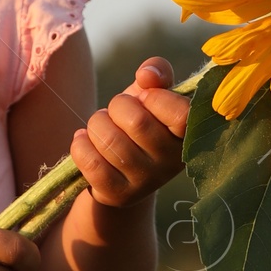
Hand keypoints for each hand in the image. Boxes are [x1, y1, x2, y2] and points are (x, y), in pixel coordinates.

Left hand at [70, 58, 189, 208]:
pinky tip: (85, 141)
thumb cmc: (141, 123)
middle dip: (117, 106)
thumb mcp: (153, 95)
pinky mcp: (119, 195)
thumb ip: (157, 74)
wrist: (121, 170)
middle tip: (116, 112)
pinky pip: (90, 162)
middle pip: (136, 121)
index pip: (180, 113)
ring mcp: (146, 182)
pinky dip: (80, 144)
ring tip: (101, 127)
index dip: (155, 97)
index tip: (146, 97)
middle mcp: (172, 162)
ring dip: (96, 124)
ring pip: (109, 139)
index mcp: (189, 135)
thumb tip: (148, 74)